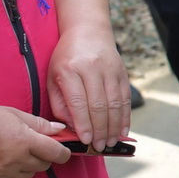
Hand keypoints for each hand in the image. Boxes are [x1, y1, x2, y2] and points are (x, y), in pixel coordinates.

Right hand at [0, 105, 72, 177]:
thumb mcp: (12, 114)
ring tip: (11, 151)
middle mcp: (16, 160)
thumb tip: (60, 130)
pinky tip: (1, 161)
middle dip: (42, 156)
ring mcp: (4, 174)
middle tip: (30, 145)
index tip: (63, 150)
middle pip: (44, 165)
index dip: (63, 152)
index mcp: (24, 141)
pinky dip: (13, 173)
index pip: (56, 153)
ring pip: (29, 174)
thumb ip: (38, 124)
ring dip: (28, 165)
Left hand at [46, 26, 130, 149]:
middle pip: (99, 105)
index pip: (79, 102)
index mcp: (70, 69)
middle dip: (100, 130)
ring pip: (115, 103)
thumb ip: (60, 103)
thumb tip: (73, 127)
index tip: (85, 141)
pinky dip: (125, 116)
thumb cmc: (65, 57)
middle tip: (98, 147)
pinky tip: (122, 130)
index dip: (83, 124)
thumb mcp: (53, 77)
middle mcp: (92, 68)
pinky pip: (125, 98)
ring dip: (114, 126)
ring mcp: (111, 69)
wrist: (88, 30)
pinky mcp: (122, 72)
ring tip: (110, 142)